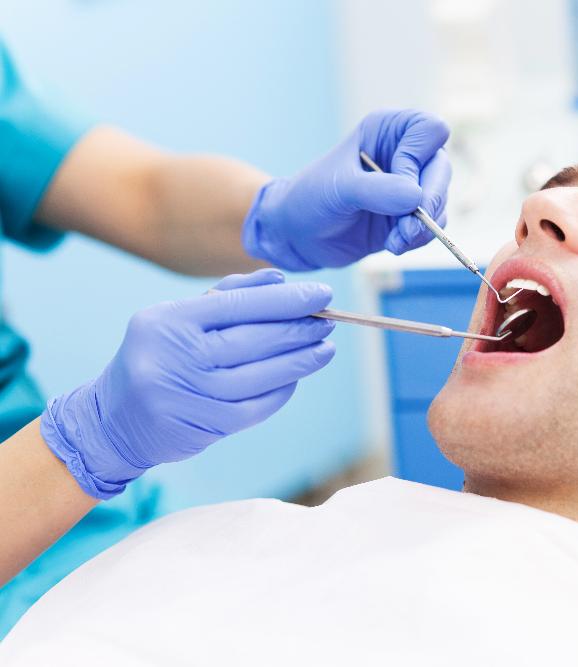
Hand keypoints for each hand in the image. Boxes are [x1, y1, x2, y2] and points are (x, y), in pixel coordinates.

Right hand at [40, 269, 335, 498]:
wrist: (114, 419)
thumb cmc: (159, 356)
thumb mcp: (179, 317)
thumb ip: (229, 294)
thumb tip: (279, 278)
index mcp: (169, 321)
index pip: (239, 305)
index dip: (287, 300)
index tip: (322, 293)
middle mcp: (176, 357)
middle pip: (254, 340)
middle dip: (299, 329)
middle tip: (330, 320)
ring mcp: (189, 395)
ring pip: (261, 375)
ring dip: (301, 361)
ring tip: (325, 348)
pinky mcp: (203, 426)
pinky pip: (257, 406)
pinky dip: (282, 390)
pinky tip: (298, 376)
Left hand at [242, 109, 451, 269]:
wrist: (299, 234)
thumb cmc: (311, 197)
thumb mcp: (338, 188)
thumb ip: (376, 190)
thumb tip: (416, 198)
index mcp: (388, 130)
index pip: (430, 130)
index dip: (418, 159)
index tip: (397, 186)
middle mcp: (405, 153)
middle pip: (442, 169)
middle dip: (429, 202)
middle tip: (408, 229)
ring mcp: (411, 185)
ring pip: (441, 200)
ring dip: (422, 226)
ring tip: (394, 241)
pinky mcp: (411, 215)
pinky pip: (434, 225)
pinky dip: (419, 239)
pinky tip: (394, 245)